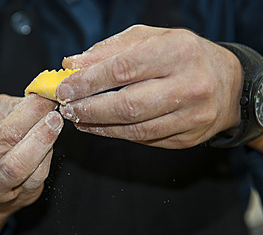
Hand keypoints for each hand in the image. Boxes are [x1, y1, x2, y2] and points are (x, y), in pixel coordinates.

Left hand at [57, 25, 242, 148]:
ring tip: (78, 119)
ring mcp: (192, 116)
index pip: (122, 69)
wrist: (227, 83)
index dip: (88, 81)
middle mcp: (190, 85)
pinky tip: (101, 127)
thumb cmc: (183, 55)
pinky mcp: (188, 138)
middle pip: (127, 105)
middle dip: (89, 109)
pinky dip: (118, 134)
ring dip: (99, 126)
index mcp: (178, 52)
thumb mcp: (151, 38)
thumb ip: (111, 49)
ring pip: (135, 128)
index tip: (64, 87)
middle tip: (67, 108)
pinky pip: (145, 139)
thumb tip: (73, 64)